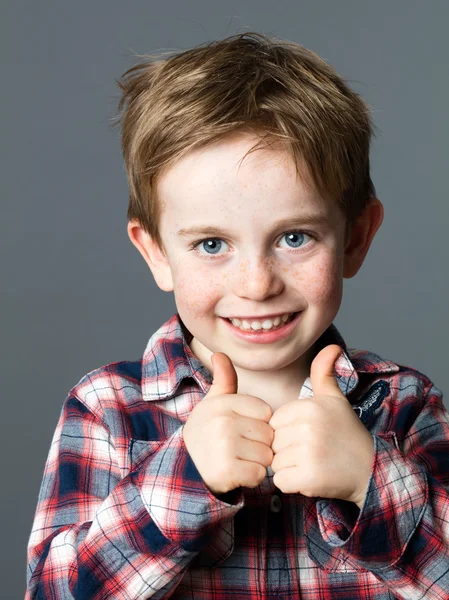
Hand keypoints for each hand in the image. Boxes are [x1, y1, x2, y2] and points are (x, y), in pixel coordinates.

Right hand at [182, 352, 273, 495]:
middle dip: (259, 445)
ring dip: (256, 463)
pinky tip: (235, 474)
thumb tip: (219, 353)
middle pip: (269, 434)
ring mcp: (224, 445)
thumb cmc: (206, 433)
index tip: (241, 430)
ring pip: (266, 456)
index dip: (258, 424)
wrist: (183, 468)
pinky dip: (250, 479)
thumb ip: (224, 379)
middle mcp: (223, 421)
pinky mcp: (226, 470)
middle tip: (238, 448)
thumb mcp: (212, 403)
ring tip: (236, 460)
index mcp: (223, 403)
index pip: (266, 412)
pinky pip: (259, 474)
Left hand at [269, 344, 373, 508]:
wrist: (371, 470)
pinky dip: (292, 484)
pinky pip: (280, 482)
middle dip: (287, 451)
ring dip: (289, 468)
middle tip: (313, 451)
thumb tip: (332, 346)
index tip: (310, 435)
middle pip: (273, 443)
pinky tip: (312, 477)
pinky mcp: (308, 477)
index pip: (275, 422)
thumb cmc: (347, 433)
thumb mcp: (334, 400)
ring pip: (275, 463)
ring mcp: (307, 452)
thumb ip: (324, 373)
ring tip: (314, 463)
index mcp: (307, 406)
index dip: (288, 432)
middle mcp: (306, 427)